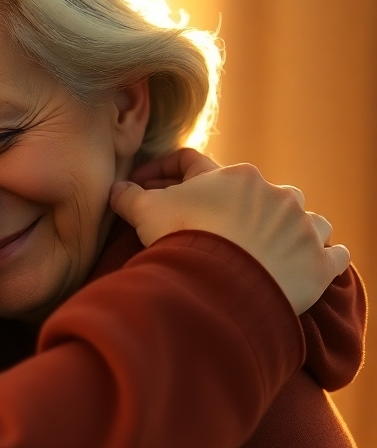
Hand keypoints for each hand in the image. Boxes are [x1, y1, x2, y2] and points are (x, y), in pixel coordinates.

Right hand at [110, 153, 350, 314]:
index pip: (192, 163)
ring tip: (270, 248)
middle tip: (212, 229)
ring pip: (302, 218)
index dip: (164, 172)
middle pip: (253, 192)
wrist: (222, 285)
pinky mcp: (320, 262)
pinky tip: (308, 264)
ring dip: (288, 229)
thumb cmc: (183, 242)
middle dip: (233, 207)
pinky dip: (322, 257)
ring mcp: (302, 226)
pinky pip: (332, 254)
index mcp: (231, 176)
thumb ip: (129, 197)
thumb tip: (115, 189)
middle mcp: (273, 193)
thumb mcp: (145, 214)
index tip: (146, 187)